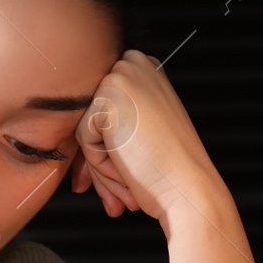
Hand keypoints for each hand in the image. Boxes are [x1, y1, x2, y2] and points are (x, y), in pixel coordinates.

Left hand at [70, 49, 226, 229]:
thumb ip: (112, 124)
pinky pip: (84, 138)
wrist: (189, 188)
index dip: (106, 149)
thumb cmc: (171, 170)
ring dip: (102, 168)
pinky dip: (100, 164)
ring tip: (130, 186)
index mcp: (145, 69)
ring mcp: (120, 77)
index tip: (119, 178)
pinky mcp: (107, 97)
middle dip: (100, 162)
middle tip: (118, 198)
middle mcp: (133, 64)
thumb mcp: (140, 133)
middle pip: (92, 118)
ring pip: (86, 130)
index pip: (104, 110)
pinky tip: (128, 172)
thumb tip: (73, 138)